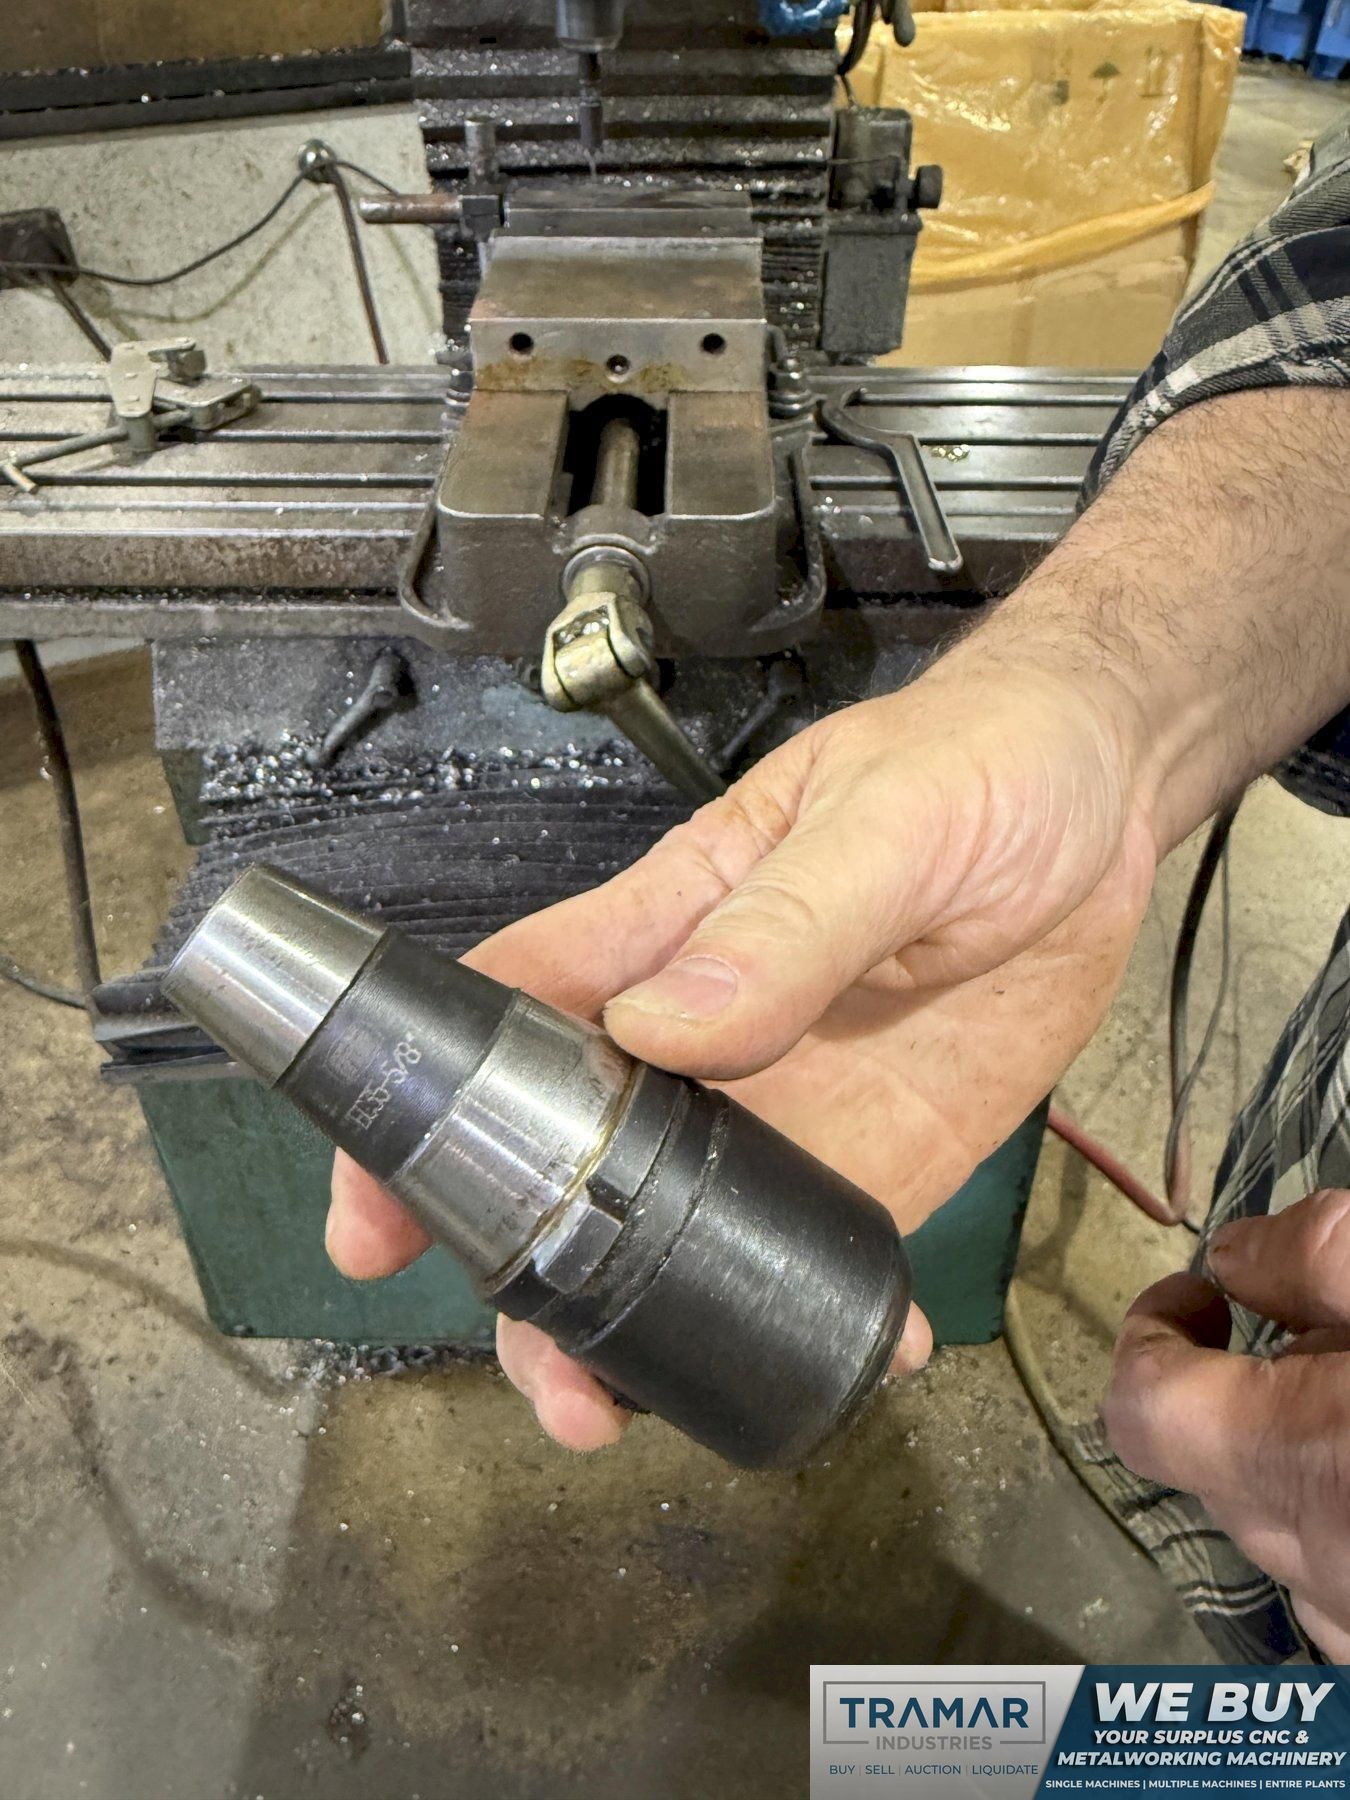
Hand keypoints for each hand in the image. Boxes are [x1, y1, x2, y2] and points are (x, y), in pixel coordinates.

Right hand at [329, 638, 1157, 1449]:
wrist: (1103, 795)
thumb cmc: (976, 761)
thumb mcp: (884, 823)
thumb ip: (783, 924)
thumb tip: (663, 1032)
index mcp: (664, 931)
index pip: (508, 1018)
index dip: (422, 1111)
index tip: (376, 1216)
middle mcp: (703, 1034)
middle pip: (577, 1163)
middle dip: (530, 1274)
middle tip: (544, 1375)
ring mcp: (788, 1105)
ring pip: (680, 1231)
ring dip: (652, 1324)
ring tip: (647, 1408)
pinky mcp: (882, 1152)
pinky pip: (828, 1249)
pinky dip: (828, 1321)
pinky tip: (854, 1364)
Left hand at [1102, 1189, 1349, 1658]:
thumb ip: (1315, 1256)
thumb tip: (1230, 1256)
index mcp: (1294, 1464)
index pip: (1140, 1406)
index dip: (1152, 1335)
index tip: (1200, 1298)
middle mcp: (1315, 1570)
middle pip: (1213, 1462)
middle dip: (1246, 1387)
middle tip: (1330, 1340)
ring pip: (1283, 1531)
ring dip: (1304, 1461)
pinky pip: (1340, 1584)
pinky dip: (1346, 1521)